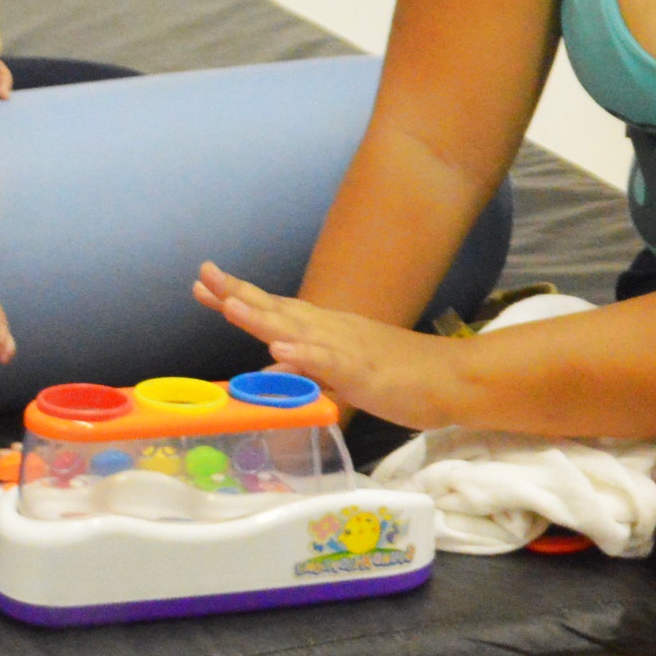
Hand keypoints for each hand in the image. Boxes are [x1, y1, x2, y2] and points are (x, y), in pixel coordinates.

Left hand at [195, 263, 460, 426]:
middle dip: (238, 295)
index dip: (239, 297)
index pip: (276, 310)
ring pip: (301, 330)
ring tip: (229, 305)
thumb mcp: (345, 372)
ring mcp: (350, 349)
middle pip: (279, 311)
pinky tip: (283, 349)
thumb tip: (274, 366)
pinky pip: (333, 363)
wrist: (453, 378)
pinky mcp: (366, 373)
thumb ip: (310, 368)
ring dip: (263, 317)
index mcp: (327, 331)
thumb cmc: (403, 376)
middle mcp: (333, 331)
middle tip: (203, 277)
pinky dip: (307, 355)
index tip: (202, 284)